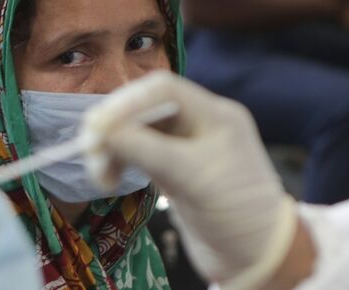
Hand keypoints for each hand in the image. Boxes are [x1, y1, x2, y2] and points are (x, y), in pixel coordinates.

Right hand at [81, 71, 297, 288]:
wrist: (258, 259)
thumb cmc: (237, 212)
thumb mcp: (193, 177)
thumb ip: (147, 149)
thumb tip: (102, 130)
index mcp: (214, 115)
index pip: (163, 89)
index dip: (127, 100)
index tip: (98, 124)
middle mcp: (199, 125)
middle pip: (145, 109)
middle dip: (115, 127)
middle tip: (89, 150)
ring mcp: (185, 149)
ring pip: (137, 133)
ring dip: (113, 149)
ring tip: (100, 175)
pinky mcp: (174, 172)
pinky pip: (138, 155)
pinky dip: (120, 163)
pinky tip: (110, 179)